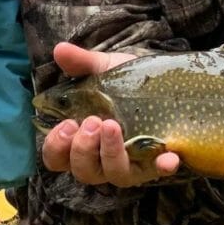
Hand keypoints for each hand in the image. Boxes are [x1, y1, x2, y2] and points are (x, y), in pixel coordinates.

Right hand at [40, 43, 180, 186]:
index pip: (57, 158)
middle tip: (92, 122)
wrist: (162, 83)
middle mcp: (100, 159)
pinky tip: (167, 157)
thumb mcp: (103, 70)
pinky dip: (161, 167)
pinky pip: (157, 171)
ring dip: (111, 153)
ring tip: (113, 125)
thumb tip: (60, 49)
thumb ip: (81, 63)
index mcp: (79, 140)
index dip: (56, 147)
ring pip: (115, 175)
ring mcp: (129, 164)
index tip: (67, 123)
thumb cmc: (123, 83)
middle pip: (83, 171)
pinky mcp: (156, 164)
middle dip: (83, 149)